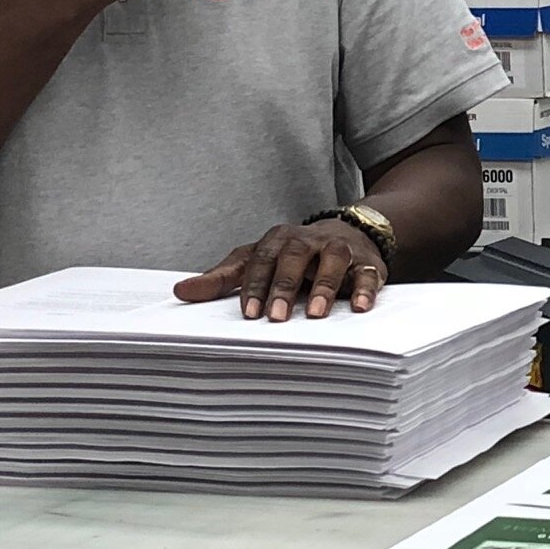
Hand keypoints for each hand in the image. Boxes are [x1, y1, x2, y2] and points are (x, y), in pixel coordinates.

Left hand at [173, 219, 385, 319]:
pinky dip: (365, 288)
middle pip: (296, 255)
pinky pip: (369, 273)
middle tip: (276, 316)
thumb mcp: (257, 261)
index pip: (262, 259)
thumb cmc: (295, 255)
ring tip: (315, 314)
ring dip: (324, 286)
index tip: (248, 313)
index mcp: (279, 239)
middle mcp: (310, 240)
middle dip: (285, 285)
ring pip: (334, 260)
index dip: (255, 285)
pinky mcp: (367, 263)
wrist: (349, 232)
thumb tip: (180, 292)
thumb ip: (222, 278)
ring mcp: (340, 249)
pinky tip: (360, 307)